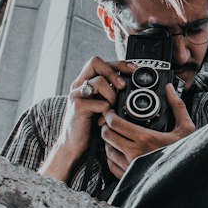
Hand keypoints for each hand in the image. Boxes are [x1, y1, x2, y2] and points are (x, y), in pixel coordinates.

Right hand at [39, 56, 136, 181]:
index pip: (100, 62)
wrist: (74, 145)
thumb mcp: (101, 104)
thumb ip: (110, 92)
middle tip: (123, 86)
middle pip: (95, 62)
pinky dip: (106, 111)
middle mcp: (79, 85)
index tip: (134, 69)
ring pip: (98, 81)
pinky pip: (99, 102)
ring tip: (112, 108)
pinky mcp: (77, 107)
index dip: (118, 63)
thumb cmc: (90, 125)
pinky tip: (104, 120)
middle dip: (113, 72)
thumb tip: (130, 83)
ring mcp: (76, 95)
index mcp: (85, 82)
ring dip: (112, 94)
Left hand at [99, 82, 194, 179]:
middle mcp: (134, 153)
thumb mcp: (185, 128)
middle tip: (110, 122)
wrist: (187, 178)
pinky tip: (118, 152)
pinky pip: (111, 165)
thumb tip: (170, 89)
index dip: (110, 115)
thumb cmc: (186, 154)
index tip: (112, 112)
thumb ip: (177, 106)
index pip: (115, 123)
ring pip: (107, 150)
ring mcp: (130, 167)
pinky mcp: (128, 178)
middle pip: (107, 135)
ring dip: (108, 142)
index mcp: (145, 138)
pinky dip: (112, 157)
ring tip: (115, 137)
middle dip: (106, 126)